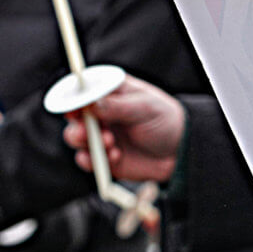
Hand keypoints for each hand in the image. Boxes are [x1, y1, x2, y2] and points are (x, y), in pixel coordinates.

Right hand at [62, 75, 184, 182]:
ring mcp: (100, 135)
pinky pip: (86, 160)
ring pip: (75, 138)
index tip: (74, 109)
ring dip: (87, 143)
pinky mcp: (103, 157)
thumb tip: (91, 103)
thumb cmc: (166, 120)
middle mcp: (101, 112)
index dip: (73, 98)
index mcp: (109, 92)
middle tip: (87, 132)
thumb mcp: (145, 107)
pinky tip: (116, 157)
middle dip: (77, 125)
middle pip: (73, 116)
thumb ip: (117, 105)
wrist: (180, 153)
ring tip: (111, 144)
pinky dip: (95, 161)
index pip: (82, 90)